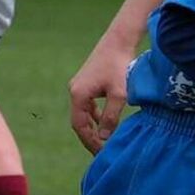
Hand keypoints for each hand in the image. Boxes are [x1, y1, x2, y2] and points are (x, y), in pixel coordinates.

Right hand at [69, 39, 132, 153]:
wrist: (118, 41)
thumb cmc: (120, 66)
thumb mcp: (118, 94)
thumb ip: (110, 117)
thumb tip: (104, 138)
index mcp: (78, 95)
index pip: (80, 126)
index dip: (89, 141)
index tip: (100, 153)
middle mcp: (74, 90)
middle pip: (79, 121)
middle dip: (89, 137)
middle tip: (101, 152)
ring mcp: (79, 86)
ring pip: (82, 113)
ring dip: (91, 127)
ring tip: (102, 141)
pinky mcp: (86, 82)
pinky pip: (86, 105)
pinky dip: (93, 116)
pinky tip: (102, 122)